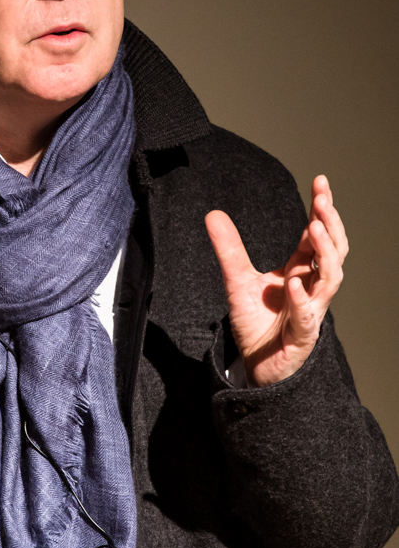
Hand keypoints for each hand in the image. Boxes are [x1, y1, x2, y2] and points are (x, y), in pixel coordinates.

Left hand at [204, 175, 348, 386]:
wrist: (256, 365)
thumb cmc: (257, 323)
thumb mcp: (237, 281)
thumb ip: (229, 250)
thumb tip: (212, 214)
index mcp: (302, 271)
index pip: (318, 235)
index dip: (321, 210)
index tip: (320, 182)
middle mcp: (312, 288)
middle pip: (334, 252)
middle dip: (330, 225)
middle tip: (322, 201)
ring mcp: (311, 311)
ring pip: (331, 280)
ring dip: (325, 254)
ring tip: (313, 228)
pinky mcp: (302, 337)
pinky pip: (307, 318)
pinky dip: (301, 300)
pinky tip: (294, 283)